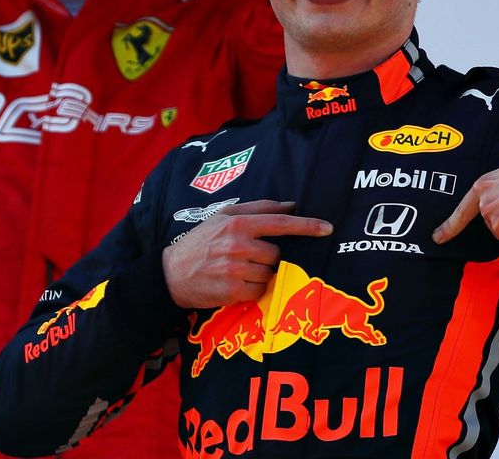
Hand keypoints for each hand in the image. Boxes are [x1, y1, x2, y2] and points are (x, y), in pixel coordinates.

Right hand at [162, 200, 331, 308]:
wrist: (171, 274)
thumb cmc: (201, 242)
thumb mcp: (223, 216)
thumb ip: (258, 208)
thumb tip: (291, 205)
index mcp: (237, 224)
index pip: (281, 224)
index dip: (307, 226)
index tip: (327, 228)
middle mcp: (238, 246)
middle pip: (276, 254)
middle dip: (268, 256)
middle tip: (246, 256)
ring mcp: (236, 271)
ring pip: (269, 273)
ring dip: (260, 273)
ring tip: (237, 270)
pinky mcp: (233, 293)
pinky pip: (260, 291)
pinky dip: (253, 288)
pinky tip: (236, 283)